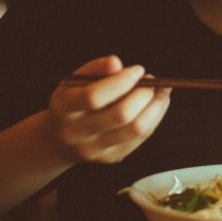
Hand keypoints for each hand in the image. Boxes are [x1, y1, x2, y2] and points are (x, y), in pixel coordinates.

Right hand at [48, 55, 171, 163]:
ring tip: (161, 91)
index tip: (138, 70)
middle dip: (144, 94)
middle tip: (153, 81)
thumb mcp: (77, 80)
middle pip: (120, 115)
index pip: (94, 97)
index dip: (121, 82)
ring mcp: (95, 150)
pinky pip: (140, 138)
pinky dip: (154, 118)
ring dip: (156, 107)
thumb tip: (116, 63)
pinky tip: (156, 105)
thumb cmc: (74, 100)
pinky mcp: (111, 157)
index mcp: (64, 108)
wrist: (60, 140)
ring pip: (136, 129)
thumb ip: (97, 68)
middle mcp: (76, 133)